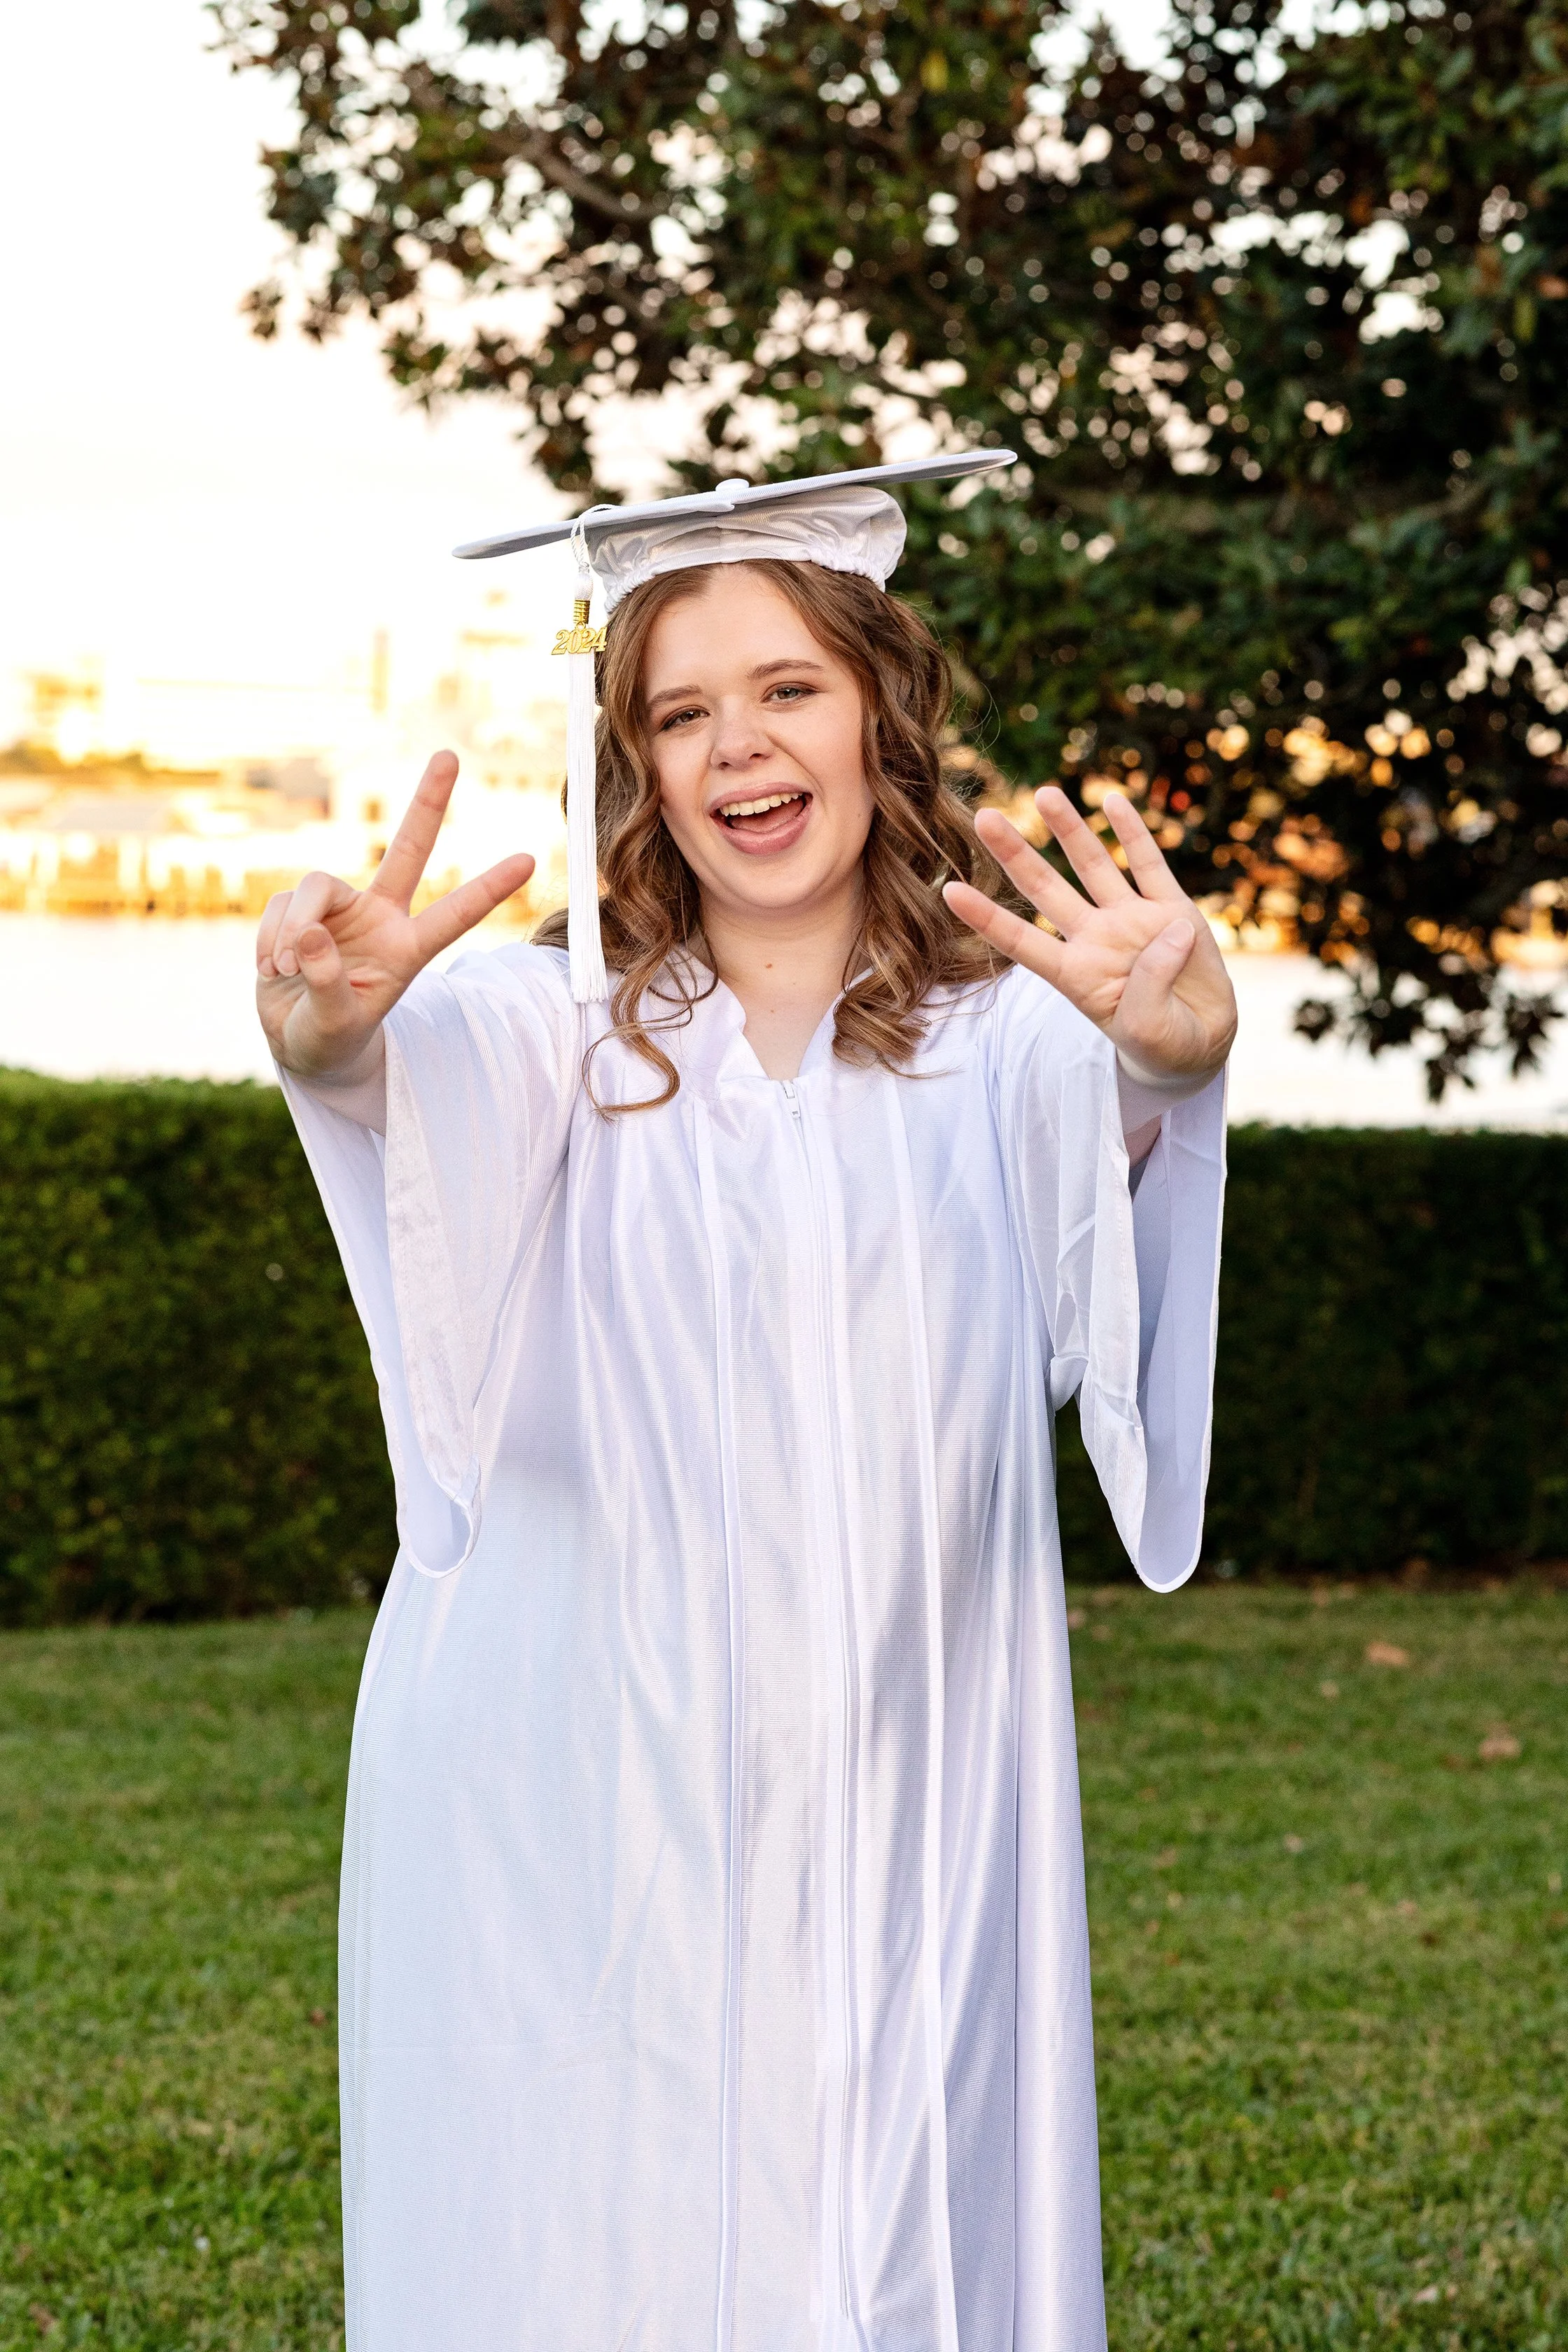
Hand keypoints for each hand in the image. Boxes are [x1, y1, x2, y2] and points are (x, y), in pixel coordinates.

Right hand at [256, 751, 534, 1078]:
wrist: (296, 1038)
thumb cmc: (330, 1037)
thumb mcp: (334, 1025)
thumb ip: (327, 982)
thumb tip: (309, 933)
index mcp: (407, 950)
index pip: (454, 916)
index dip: (488, 890)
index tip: (529, 860)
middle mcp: (380, 918)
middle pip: (408, 850)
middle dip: (427, 802)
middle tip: (450, 754)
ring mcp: (340, 909)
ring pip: (314, 887)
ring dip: (291, 931)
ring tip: (283, 973)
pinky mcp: (300, 907)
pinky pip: (280, 907)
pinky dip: (269, 940)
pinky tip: (271, 970)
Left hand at [944, 785, 1236, 1082]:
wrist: (1203, 1041)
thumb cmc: (1163, 1043)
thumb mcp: (1149, 1029)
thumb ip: (1150, 984)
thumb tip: (1168, 930)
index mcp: (1075, 975)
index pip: (1021, 941)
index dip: (987, 917)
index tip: (949, 890)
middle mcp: (1095, 939)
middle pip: (1045, 889)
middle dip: (1015, 854)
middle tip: (983, 817)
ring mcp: (1131, 920)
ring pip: (1092, 865)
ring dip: (1068, 828)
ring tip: (1043, 792)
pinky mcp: (1171, 909)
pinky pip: (1148, 863)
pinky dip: (1131, 832)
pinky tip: (1110, 801)